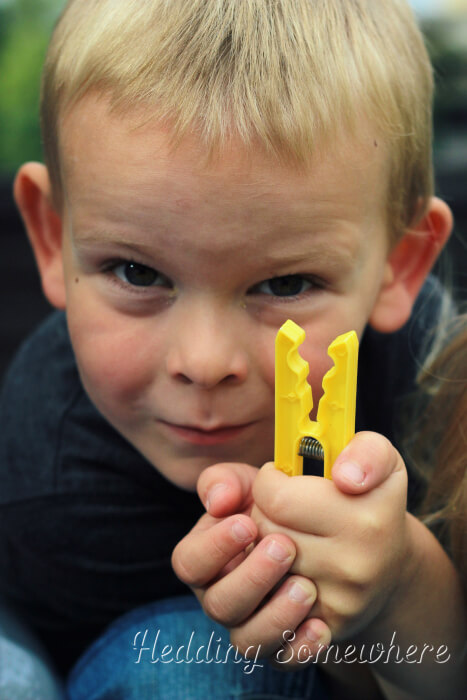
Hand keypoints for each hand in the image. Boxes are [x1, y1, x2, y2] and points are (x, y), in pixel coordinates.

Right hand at [172, 462, 330, 662]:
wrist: (325, 539)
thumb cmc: (277, 506)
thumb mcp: (252, 484)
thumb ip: (227, 481)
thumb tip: (218, 499)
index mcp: (205, 557)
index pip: (189, 561)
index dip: (214, 547)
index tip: (248, 522)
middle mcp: (221, 595)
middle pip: (218, 604)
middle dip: (252, 577)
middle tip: (286, 546)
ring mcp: (251, 623)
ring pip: (246, 640)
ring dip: (275, 615)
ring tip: (306, 586)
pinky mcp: (282, 646)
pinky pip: (283, 660)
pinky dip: (300, 647)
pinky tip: (321, 624)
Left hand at [251, 432, 410, 640]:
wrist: (389, 564)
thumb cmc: (369, 499)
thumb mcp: (377, 458)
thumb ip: (365, 451)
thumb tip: (346, 477)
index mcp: (367, 519)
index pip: (277, 498)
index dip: (268, 482)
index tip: (279, 479)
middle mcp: (356, 566)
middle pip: (265, 532)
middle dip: (262, 513)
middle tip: (280, 509)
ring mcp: (340, 603)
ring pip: (264, 570)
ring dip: (260, 552)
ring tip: (280, 539)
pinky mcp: (324, 630)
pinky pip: (273, 616)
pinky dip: (269, 594)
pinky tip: (281, 577)